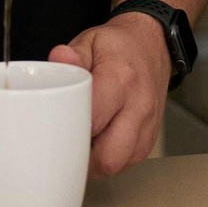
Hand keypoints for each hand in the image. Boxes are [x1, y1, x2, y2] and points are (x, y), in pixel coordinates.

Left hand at [49, 13, 171, 175]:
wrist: (152, 46)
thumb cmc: (119, 47)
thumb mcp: (92, 41)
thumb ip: (73, 54)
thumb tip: (59, 59)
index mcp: (121, 80)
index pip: (94, 121)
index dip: (70, 132)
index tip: (55, 130)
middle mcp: (139, 107)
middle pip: (109, 157)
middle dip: (83, 157)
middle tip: (67, 142)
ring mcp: (148, 126)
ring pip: (118, 165)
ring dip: (95, 162)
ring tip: (82, 142)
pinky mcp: (150, 139)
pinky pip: (127, 163)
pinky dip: (109, 160)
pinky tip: (98, 144)